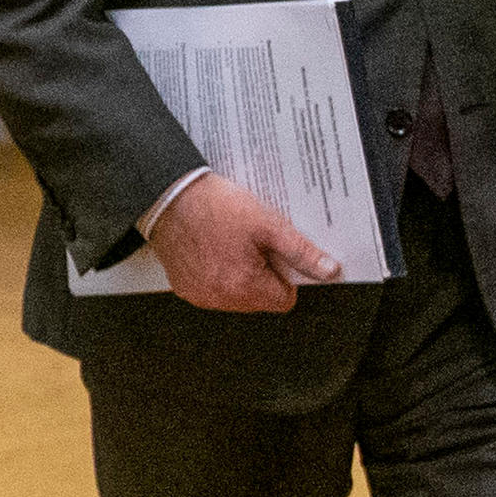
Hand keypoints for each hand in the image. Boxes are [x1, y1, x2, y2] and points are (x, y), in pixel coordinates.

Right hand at [144, 173, 340, 315]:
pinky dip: (219, 273)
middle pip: (260, 300)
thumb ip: (300, 252)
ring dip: (241, 275)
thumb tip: (327, 270)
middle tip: (253, 243)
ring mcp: (200, 295)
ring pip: (237, 296)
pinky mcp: (185, 288)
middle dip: (264, 274)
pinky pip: (214, 289)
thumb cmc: (214, 206)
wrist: (168, 196)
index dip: (286, 276)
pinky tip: (214, 247)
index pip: (284, 301)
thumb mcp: (268, 224)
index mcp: (244, 286)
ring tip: (232, 242)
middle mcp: (220, 298)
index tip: (277, 255)